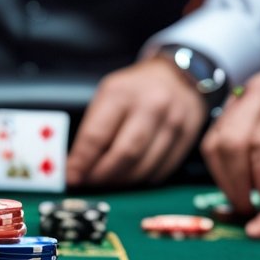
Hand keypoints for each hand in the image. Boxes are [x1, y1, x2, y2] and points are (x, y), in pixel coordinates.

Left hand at [67, 56, 203, 185]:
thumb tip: (76, 165)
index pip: (97, 136)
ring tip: (108, 182)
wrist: (178, 76)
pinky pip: (161, 171)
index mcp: (122, 94)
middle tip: (89, 183)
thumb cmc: (136, 88)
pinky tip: (131, 177)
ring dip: (121, 182)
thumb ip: (92, 128)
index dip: (81, 162)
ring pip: (143, 168)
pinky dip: (142, 180)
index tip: (72, 177)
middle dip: (102, 176)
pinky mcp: (187, 138)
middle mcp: (150, 106)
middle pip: (124, 155)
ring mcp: (172, 123)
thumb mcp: (108, 94)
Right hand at [203, 49, 259, 218]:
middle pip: (230, 145)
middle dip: (237, 186)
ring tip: (245, 200)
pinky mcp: (233, 101)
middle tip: (254, 211)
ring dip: (225, 178)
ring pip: (215, 143)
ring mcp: (242, 93)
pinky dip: (222, 165)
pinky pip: (215, 138)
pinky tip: (240, 181)